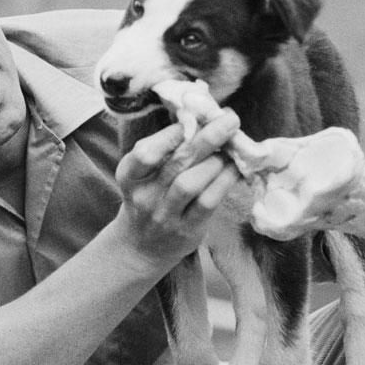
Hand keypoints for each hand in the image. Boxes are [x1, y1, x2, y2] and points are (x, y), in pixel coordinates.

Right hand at [113, 110, 240, 264]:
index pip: (145, 153)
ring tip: (232, 146)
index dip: (170, 135)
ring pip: (190, 183)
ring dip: (216, 161)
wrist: (142, 246)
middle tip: (229, 119)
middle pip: (175, 163)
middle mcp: (144, 196)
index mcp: (130, 176)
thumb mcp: (144, 174)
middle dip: (206, 137)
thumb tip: (200, 118)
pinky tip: (235, 169)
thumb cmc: (149, 198)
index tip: (193, 117)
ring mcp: (164, 216)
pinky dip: (224, 182)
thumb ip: (165, 149)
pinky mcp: (186, 230)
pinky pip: (207, 203)